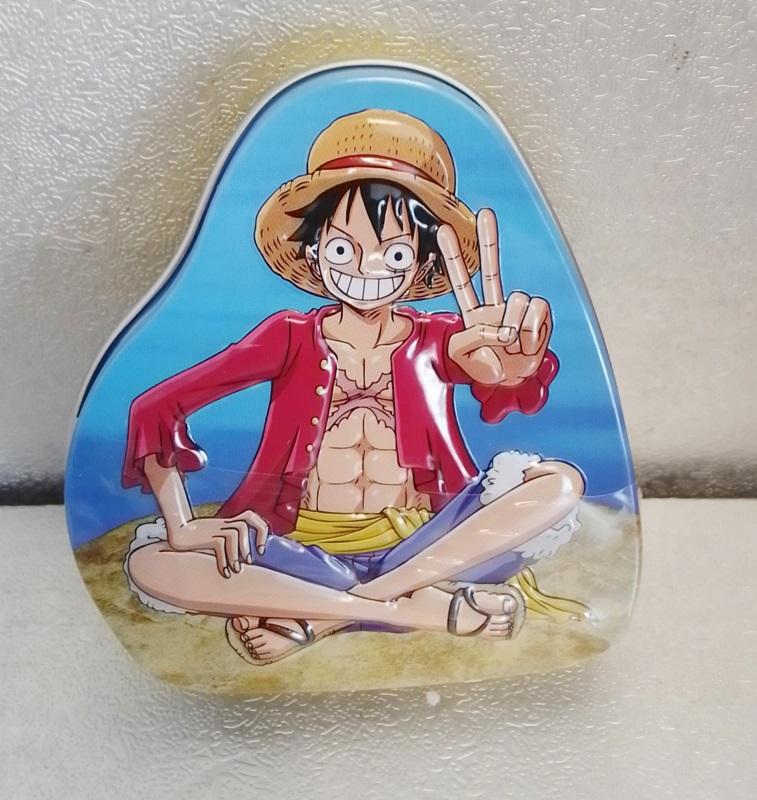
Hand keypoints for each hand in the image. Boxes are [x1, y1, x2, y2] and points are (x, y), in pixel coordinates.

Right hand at [166, 510, 268, 578]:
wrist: (177, 534)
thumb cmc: (198, 540)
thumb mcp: (217, 538)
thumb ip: (230, 544)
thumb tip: (246, 563)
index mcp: (228, 523)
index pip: (250, 516)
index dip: (261, 530)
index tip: (261, 549)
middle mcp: (223, 524)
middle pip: (243, 525)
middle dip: (249, 544)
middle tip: (249, 561)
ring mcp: (214, 529)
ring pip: (233, 534)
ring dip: (237, 554)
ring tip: (237, 569)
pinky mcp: (205, 536)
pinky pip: (219, 545)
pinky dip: (224, 560)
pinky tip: (225, 573)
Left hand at [438, 209, 552, 385]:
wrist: (510, 382)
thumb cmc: (484, 368)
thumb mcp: (464, 358)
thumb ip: (474, 342)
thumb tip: (503, 332)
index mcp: (472, 314)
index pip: (461, 281)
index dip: (454, 257)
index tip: (445, 230)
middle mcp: (493, 307)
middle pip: (491, 269)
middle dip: (489, 241)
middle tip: (486, 213)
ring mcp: (515, 311)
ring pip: (518, 299)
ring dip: (514, 325)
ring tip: (511, 344)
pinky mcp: (537, 317)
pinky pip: (537, 311)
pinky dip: (533, 331)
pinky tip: (526, 345)